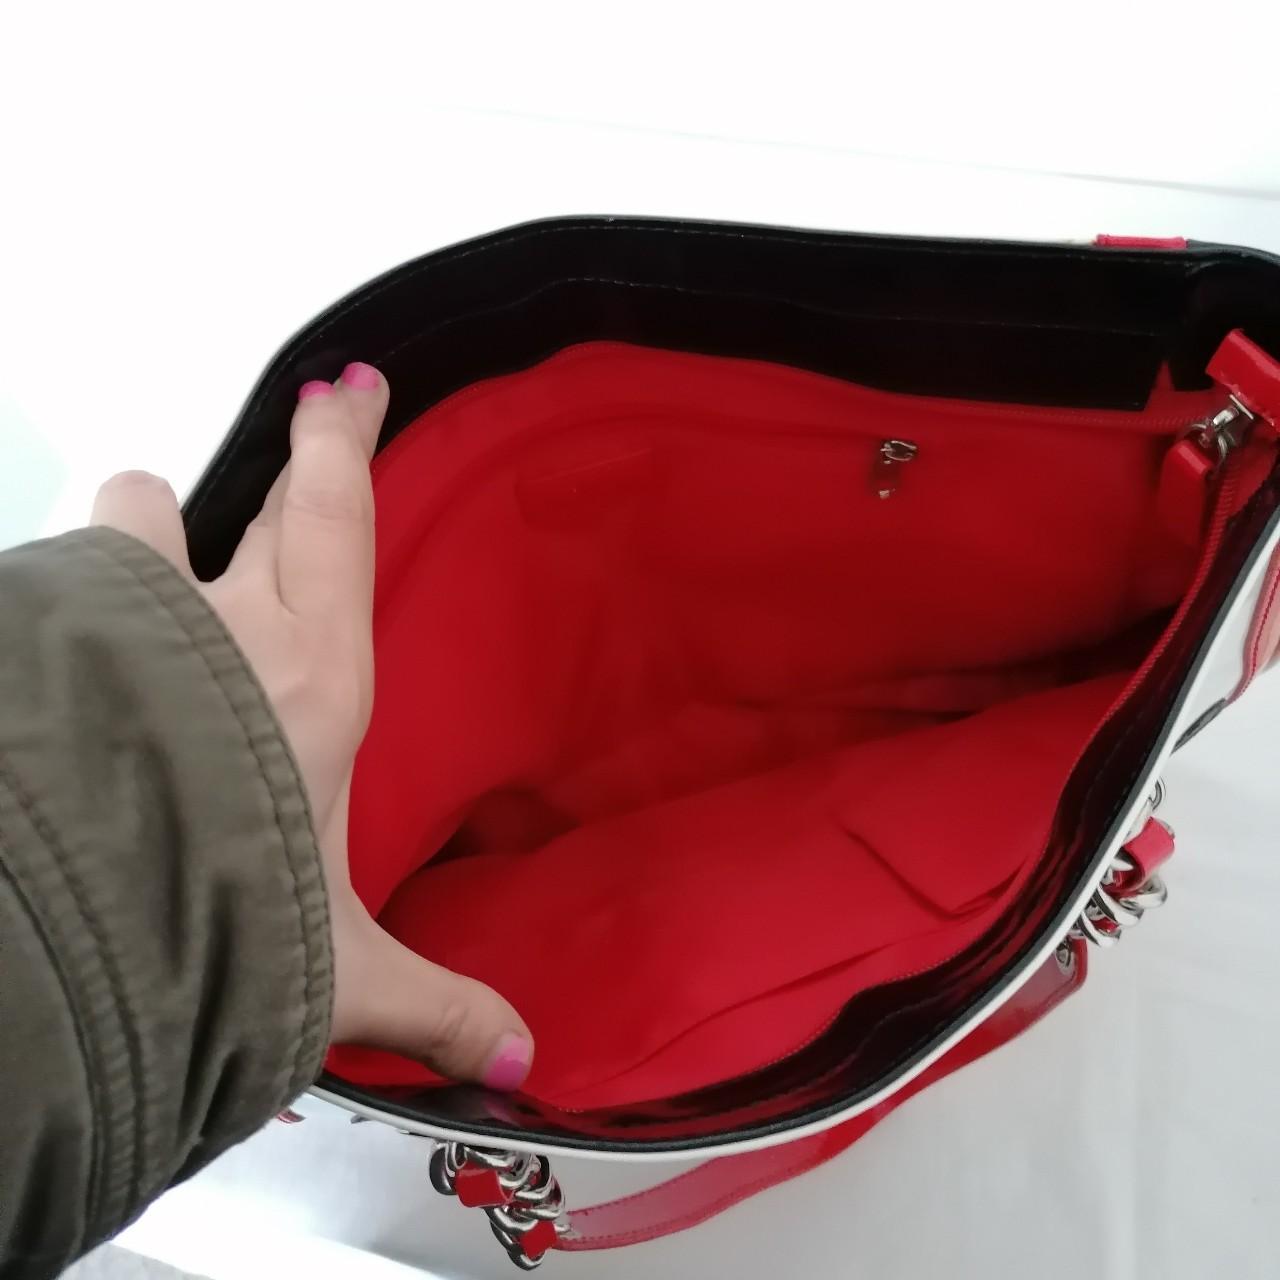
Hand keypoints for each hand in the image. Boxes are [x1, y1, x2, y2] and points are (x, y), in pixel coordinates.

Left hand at [91, 363, 533, 1089]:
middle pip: (252, 510)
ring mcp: (125, 621)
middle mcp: (225, 623)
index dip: (341, 442)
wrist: (77, 903)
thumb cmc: (222, 911)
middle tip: (295, 460)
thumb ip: (436, 1005)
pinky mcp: (52, 638)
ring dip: (144, 533)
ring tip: (147, 573)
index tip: (348, 384)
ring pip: (133, 519)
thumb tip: (525, 1059)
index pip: (332, 521)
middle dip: (277, 481)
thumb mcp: (341, 973)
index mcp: (314, 676)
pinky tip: (68, 650)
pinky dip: (75, 597)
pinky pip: (64, 582)